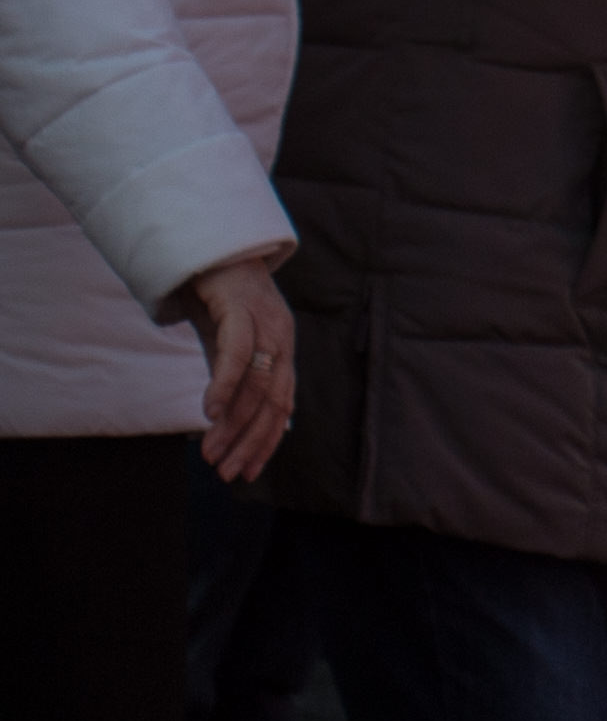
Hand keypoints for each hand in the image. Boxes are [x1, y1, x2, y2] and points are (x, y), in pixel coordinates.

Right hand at [177, 253, 293, 483]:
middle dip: (250, 443)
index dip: (265, 443)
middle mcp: (283, 340)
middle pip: (274, 403)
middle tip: (226, 473)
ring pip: (257, 385)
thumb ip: (230, 378)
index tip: (246, 473)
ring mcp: (268, 323)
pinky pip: (238, 352)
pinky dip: (225, 384)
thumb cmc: (216, 299)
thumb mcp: (222, 346)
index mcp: (282, 351)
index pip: (281, 407)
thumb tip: (228, 418)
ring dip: (233, 424)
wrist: (210, 248)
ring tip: (211, 452)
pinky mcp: (244, 308)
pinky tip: (210, 413)